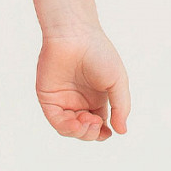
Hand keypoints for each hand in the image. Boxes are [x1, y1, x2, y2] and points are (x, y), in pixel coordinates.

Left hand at [35, 27, 130, 141]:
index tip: (108, 133)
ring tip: (87, 122)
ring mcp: (63, 101)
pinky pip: (56, 120)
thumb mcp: (117, 82)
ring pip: (69, 129)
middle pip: (84, 130)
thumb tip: (122, 131)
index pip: (98, 125)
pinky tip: (76, 123)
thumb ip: (121, 106)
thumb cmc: (99, 54)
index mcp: (96, 99)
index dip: (102, 134)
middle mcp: (79, 102)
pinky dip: (66, 127)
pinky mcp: (49, 99)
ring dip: (80, 132)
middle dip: (91, 133)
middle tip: (95, 122)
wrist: (75, 36)